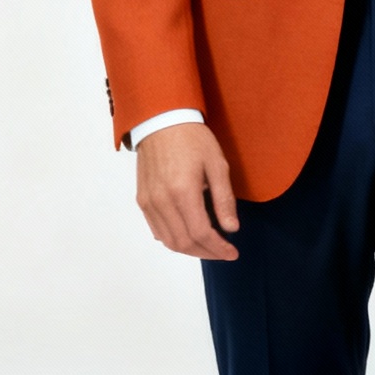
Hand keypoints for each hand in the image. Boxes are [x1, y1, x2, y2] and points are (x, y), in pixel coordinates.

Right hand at [135, 122, 239, 260]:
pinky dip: (173, 239)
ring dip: (190, 250)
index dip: (218, 248)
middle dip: (206, 253)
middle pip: (183, 243)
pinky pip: (157, 230)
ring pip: (168, 240)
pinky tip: (189, 236)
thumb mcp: (217, 165)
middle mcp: (162, 201)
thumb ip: (224, 199)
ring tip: (209, 247)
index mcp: (183, 192)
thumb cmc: (193, 139)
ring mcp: (149, 202)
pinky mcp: (142, 200)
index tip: (232, 253)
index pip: (201, 233)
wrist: (161, 121)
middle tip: (223, 252)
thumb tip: (231, 228)